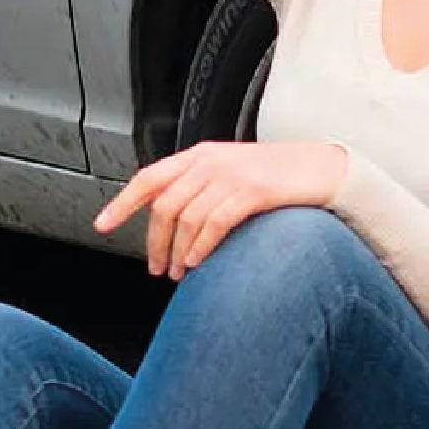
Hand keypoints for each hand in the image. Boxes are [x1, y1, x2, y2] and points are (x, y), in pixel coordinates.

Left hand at [94, 141, 350, 279]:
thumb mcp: (234, 171)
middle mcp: (211, 161)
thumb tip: (171, 220)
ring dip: (178, 252)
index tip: (103, 225)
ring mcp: (232, 174)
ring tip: (180, 273)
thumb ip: (202, 186)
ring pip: (187, 218)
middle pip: (165, 205)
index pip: (150, 178)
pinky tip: (199, 263)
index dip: (122, 203)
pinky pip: (215, 223)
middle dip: (155, 242)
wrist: (325, 169)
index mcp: (201, 154)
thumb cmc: (281, 176)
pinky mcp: (253, 190)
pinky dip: (201, 247)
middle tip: (157, 269)